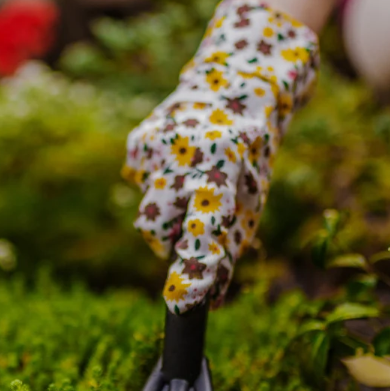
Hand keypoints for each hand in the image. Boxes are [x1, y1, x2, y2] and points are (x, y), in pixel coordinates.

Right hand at [123, 0, 319, 313]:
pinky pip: (138, 184)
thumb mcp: (251, 202)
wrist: (237, 87)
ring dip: (164, 213)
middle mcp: (186, 155)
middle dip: (170, 239)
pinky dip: (154, 184)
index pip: (206, 227)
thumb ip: (228, 249)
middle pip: (157, 229)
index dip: (196, 266)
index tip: (184, 303)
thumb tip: (209, 302)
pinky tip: (176, 163)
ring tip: (189, 186)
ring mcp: (156, 146)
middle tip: (194, 221)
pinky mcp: (138, 141)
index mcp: (225, 169)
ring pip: (146, 212)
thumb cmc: (248, 159)